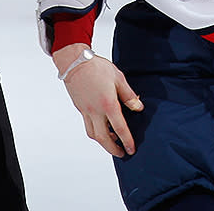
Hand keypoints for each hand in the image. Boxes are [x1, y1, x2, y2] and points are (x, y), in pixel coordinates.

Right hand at [53, 43, 143, 157]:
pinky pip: (88, 125)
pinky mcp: (80, 108)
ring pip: (93, 134)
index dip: (127, 141)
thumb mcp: (118, 78)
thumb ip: (129, 95)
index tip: (131, 150)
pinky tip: (102, 127)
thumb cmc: (97, 67)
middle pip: (103, 139)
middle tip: (122, 153)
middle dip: (113, 149)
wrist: (75, 62)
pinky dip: (96, 131)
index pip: (119, 128)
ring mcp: (86, 111)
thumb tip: (138, 107)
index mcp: (108, 104)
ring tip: (113, 141)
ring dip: (103, 142)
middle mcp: (95, 111)